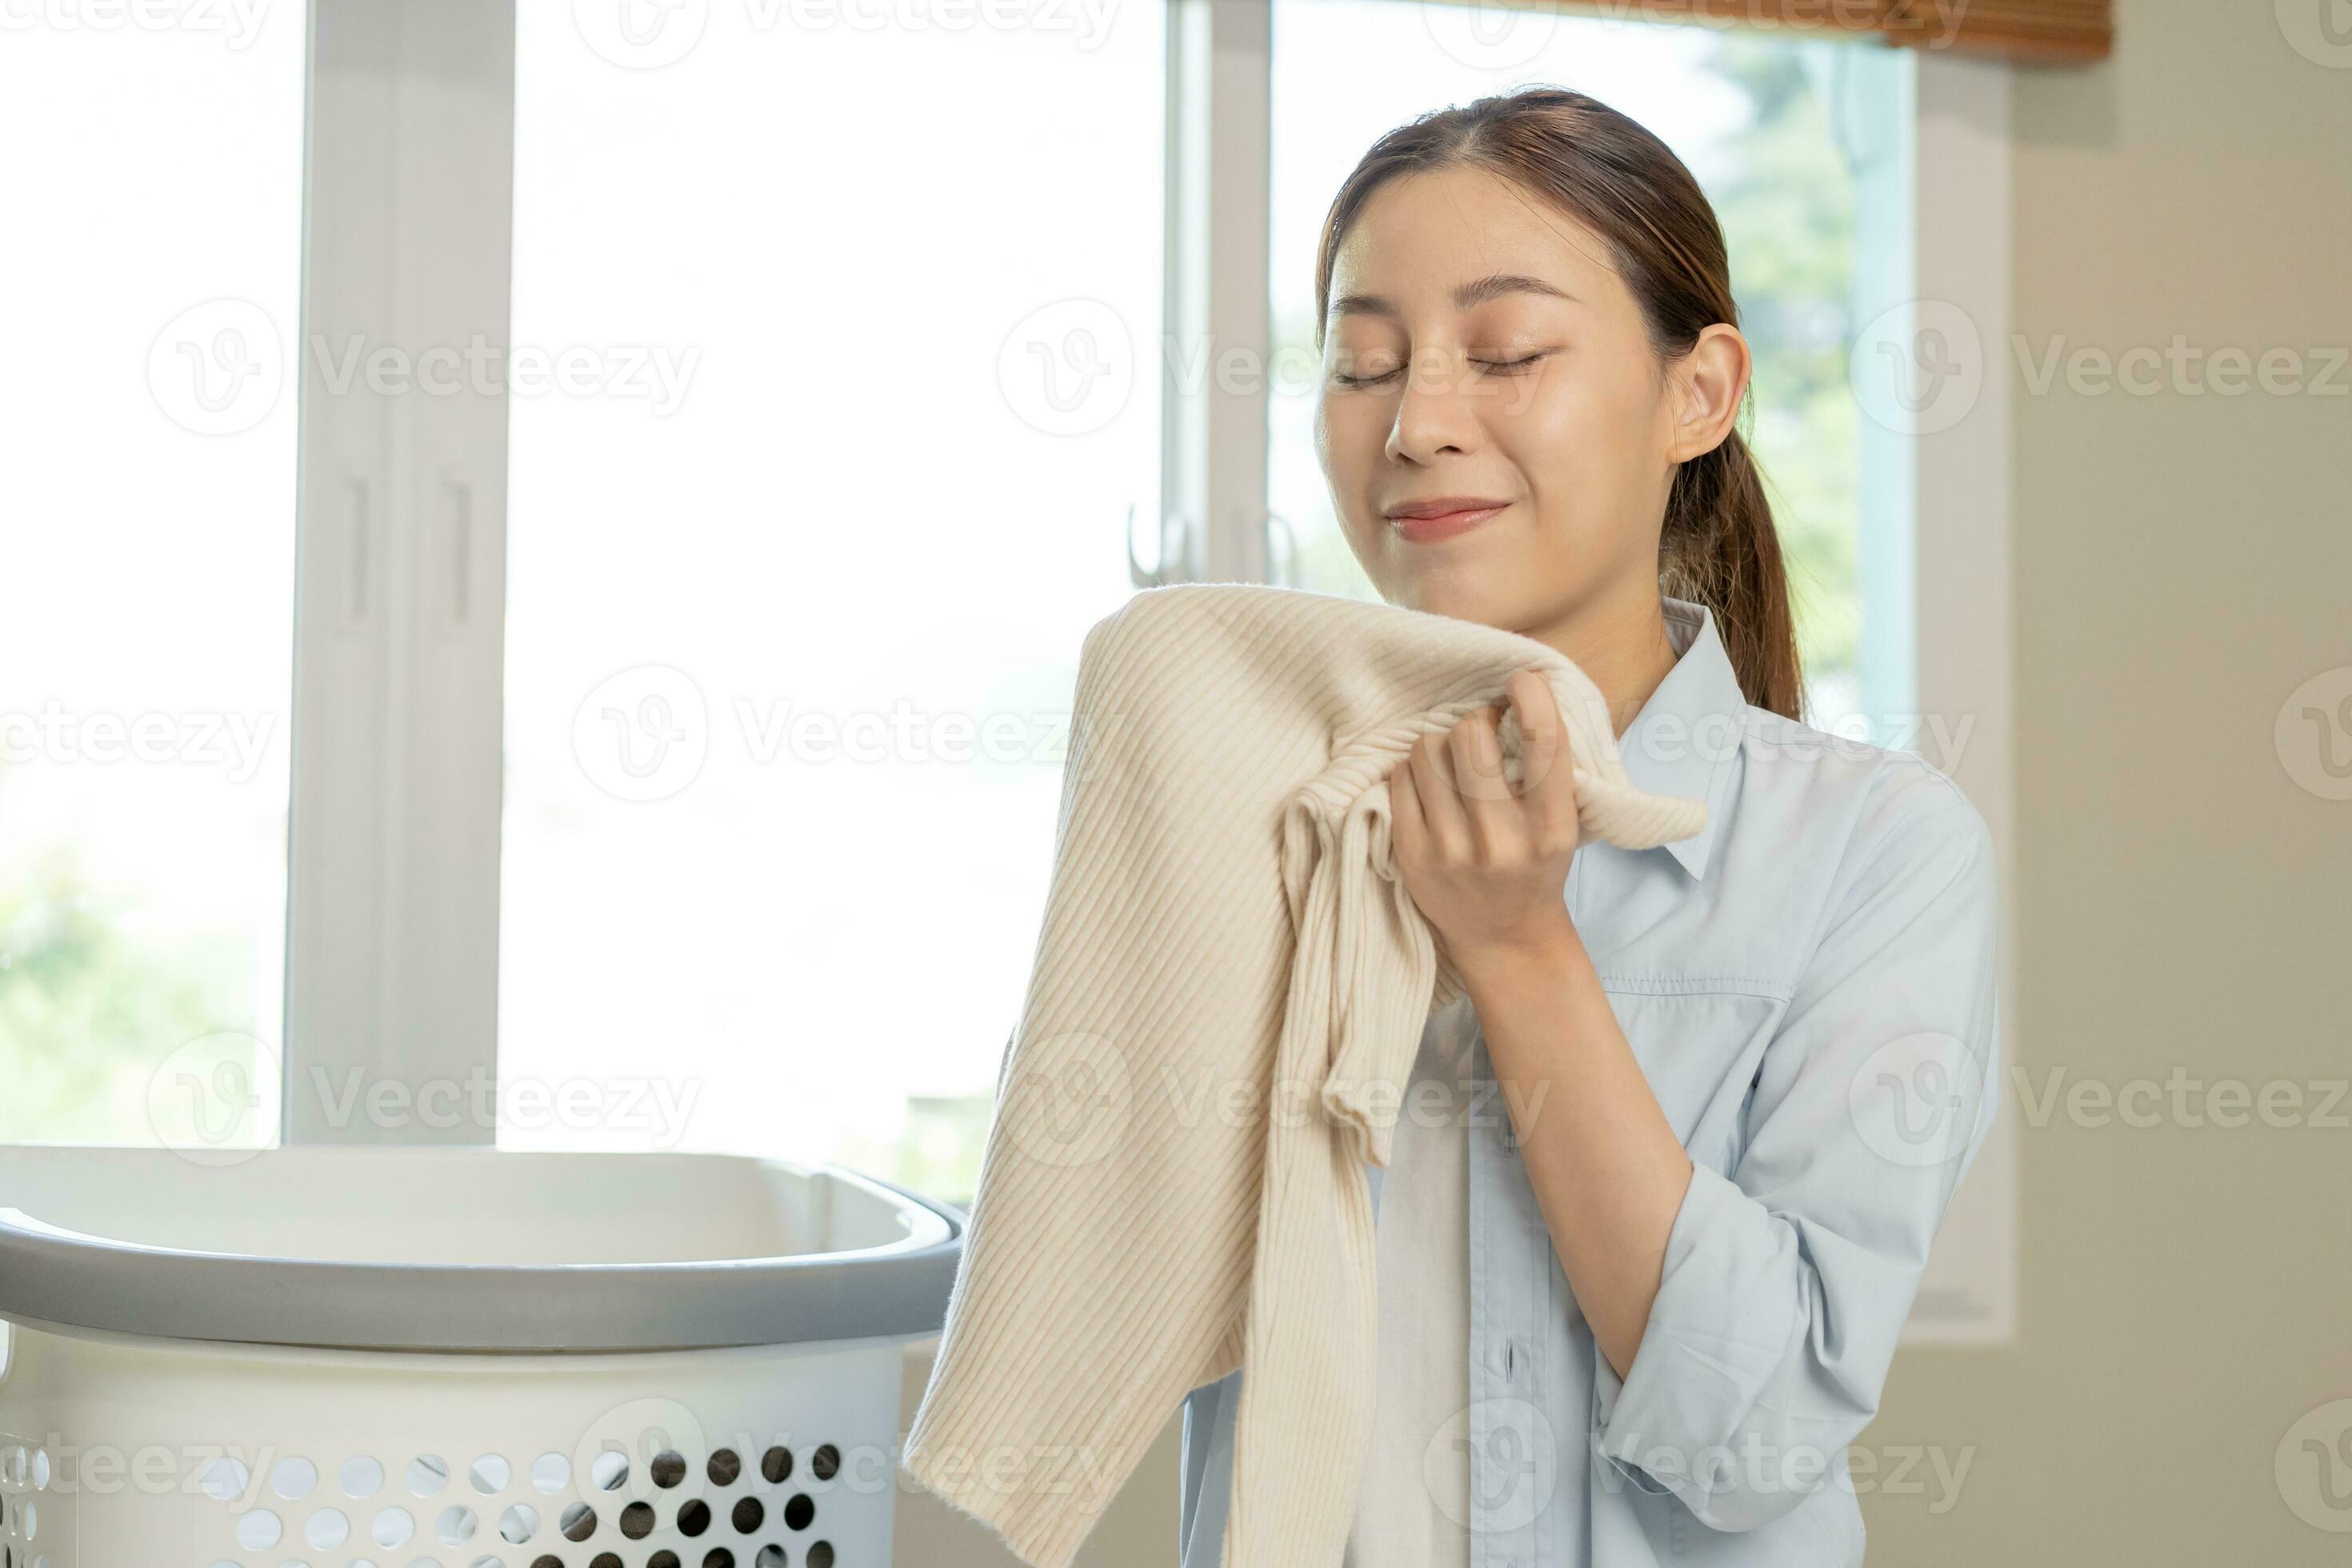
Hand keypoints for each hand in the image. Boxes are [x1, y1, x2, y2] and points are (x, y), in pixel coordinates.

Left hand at [1389, 668, 1583, 965]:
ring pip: (1428, 750)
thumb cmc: (1536, 866)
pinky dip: (1415, 770)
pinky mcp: (1412, 855)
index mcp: (1551, 827)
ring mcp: (1450, 850)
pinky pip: (1400, 777)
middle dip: (1475, 723)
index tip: (1521, 683)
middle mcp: (1501, 840)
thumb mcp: (1562, 824)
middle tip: (1480, 735)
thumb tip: (1524, 691)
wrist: (1505, 939)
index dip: (1531, 697)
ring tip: (1453, 764)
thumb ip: (1548, 769)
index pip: (1544, 745)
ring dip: (1440, 744)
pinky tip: (1431, 787)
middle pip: (1470, 737)